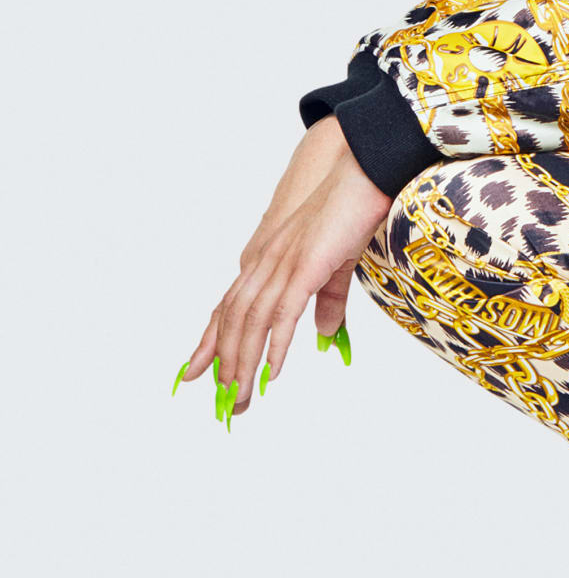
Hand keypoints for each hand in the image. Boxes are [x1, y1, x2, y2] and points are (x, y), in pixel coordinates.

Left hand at [179, 136, 394, 415]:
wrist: (364, 175)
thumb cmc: (351, 213)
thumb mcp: (336, 265)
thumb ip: (326, 300)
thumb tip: (323, 333)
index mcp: (266, 260)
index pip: (228, 307)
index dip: (210, 342)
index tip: (196, 374)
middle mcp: (264, 262)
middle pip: (233, 320)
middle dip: (226, 364)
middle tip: (227, 402)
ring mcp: (282, 264)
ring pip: (252, 322)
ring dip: (245, 363)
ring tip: (243, 396)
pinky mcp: (305, 266)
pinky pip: (283, 312)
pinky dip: (275, 344)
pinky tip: (272, 370)